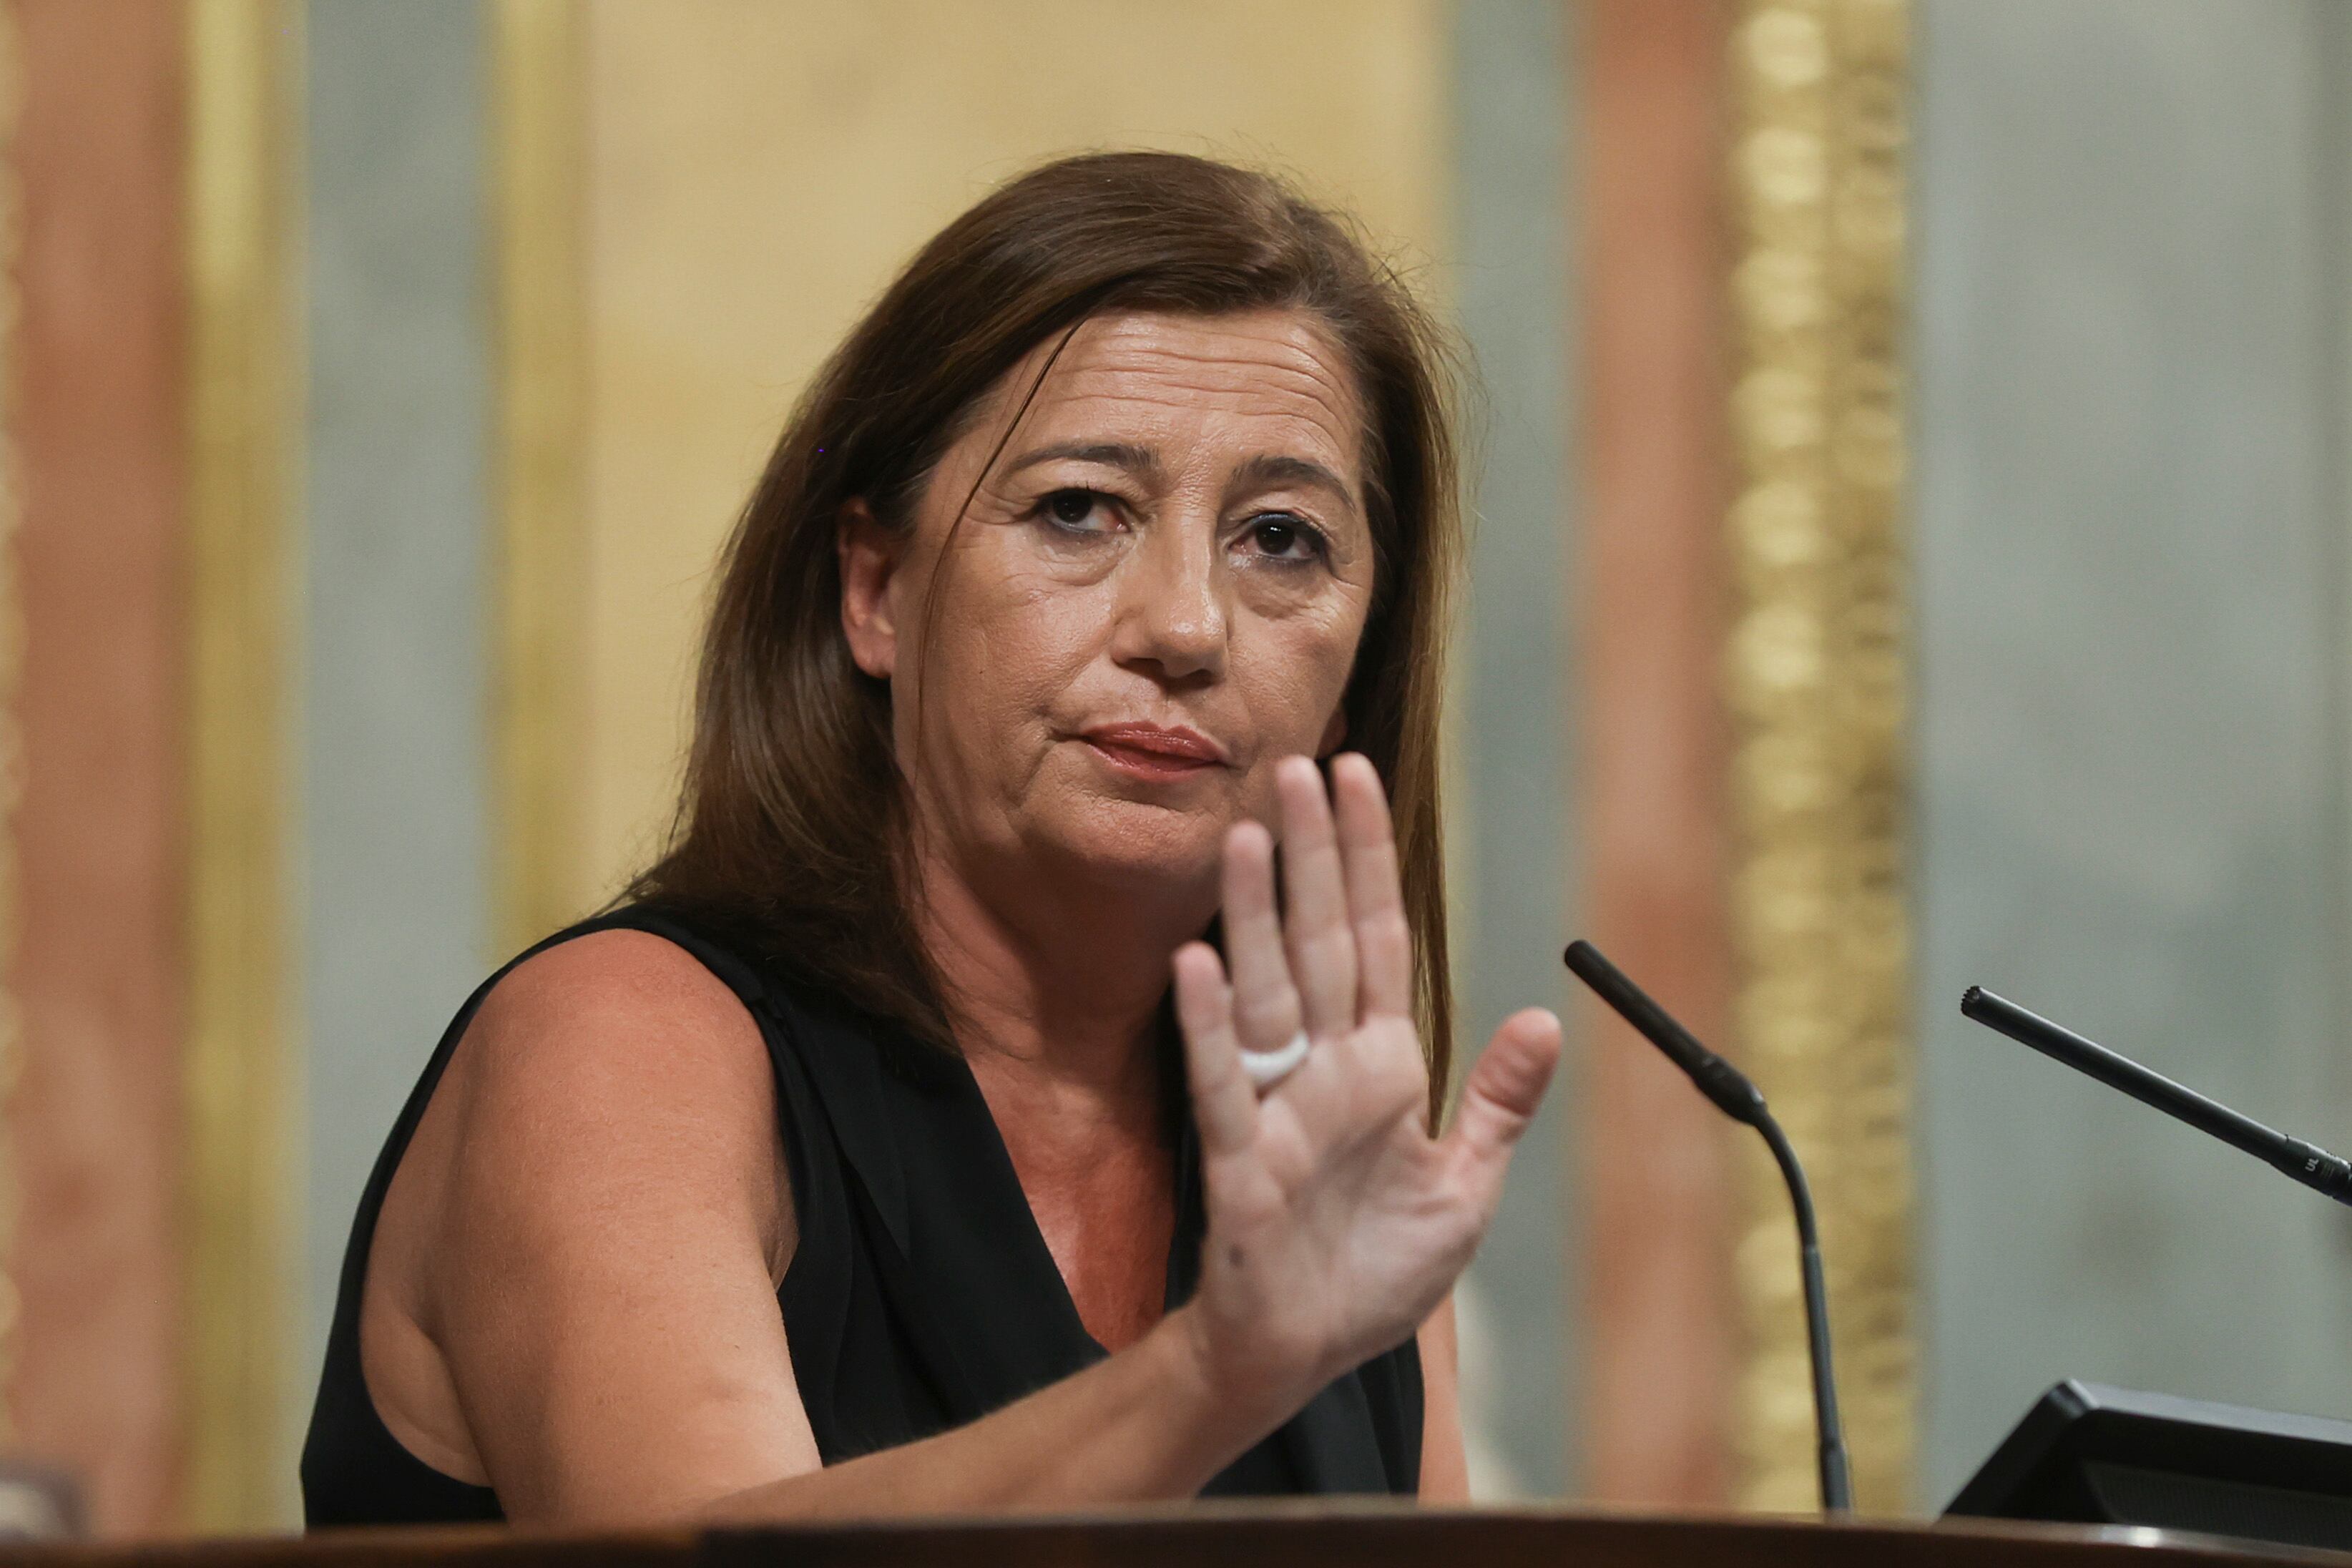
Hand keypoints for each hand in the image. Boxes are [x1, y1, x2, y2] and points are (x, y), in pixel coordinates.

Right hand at [1169, 753, 1561, 1409]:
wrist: (1305, 1353)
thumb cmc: (1373, 1271)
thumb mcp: (1463, 1187)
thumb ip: (1497, 1104)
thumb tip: (1543, 1020)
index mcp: (1381, 1065)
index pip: (1377, 937)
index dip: (1367, 858)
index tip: (1356, 775)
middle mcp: (1326, 1069)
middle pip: (1318, 941)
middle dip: (1309, 857)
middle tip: (1294, 766)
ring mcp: (1279, 1108)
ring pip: (1267, 991)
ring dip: (1254, 916)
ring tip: (1246, 835)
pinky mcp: (1242, 1163)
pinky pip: (1224, 1085)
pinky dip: (1211, 1025)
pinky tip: (1198, 964)